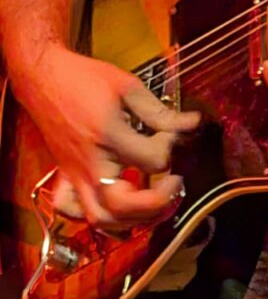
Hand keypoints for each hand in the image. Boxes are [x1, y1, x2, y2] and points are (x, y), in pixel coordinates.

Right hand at [17, 43, 200, 225]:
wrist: (44, 79)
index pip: (152, 160)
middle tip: (174, 182)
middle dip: (156, 203)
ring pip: (100, 219)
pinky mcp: (66, 178)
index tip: (173, 132)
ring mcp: (75, 175)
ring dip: (133, 219)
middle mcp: (90, 163)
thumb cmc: (85, 78)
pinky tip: (116, 206)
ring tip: (154, 202)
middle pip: (123, 206)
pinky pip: (74, 212)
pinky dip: (96, 217)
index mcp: (108, 135)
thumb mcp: (127, 86)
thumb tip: (192, 123)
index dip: (171, 147)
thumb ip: (160, 111)